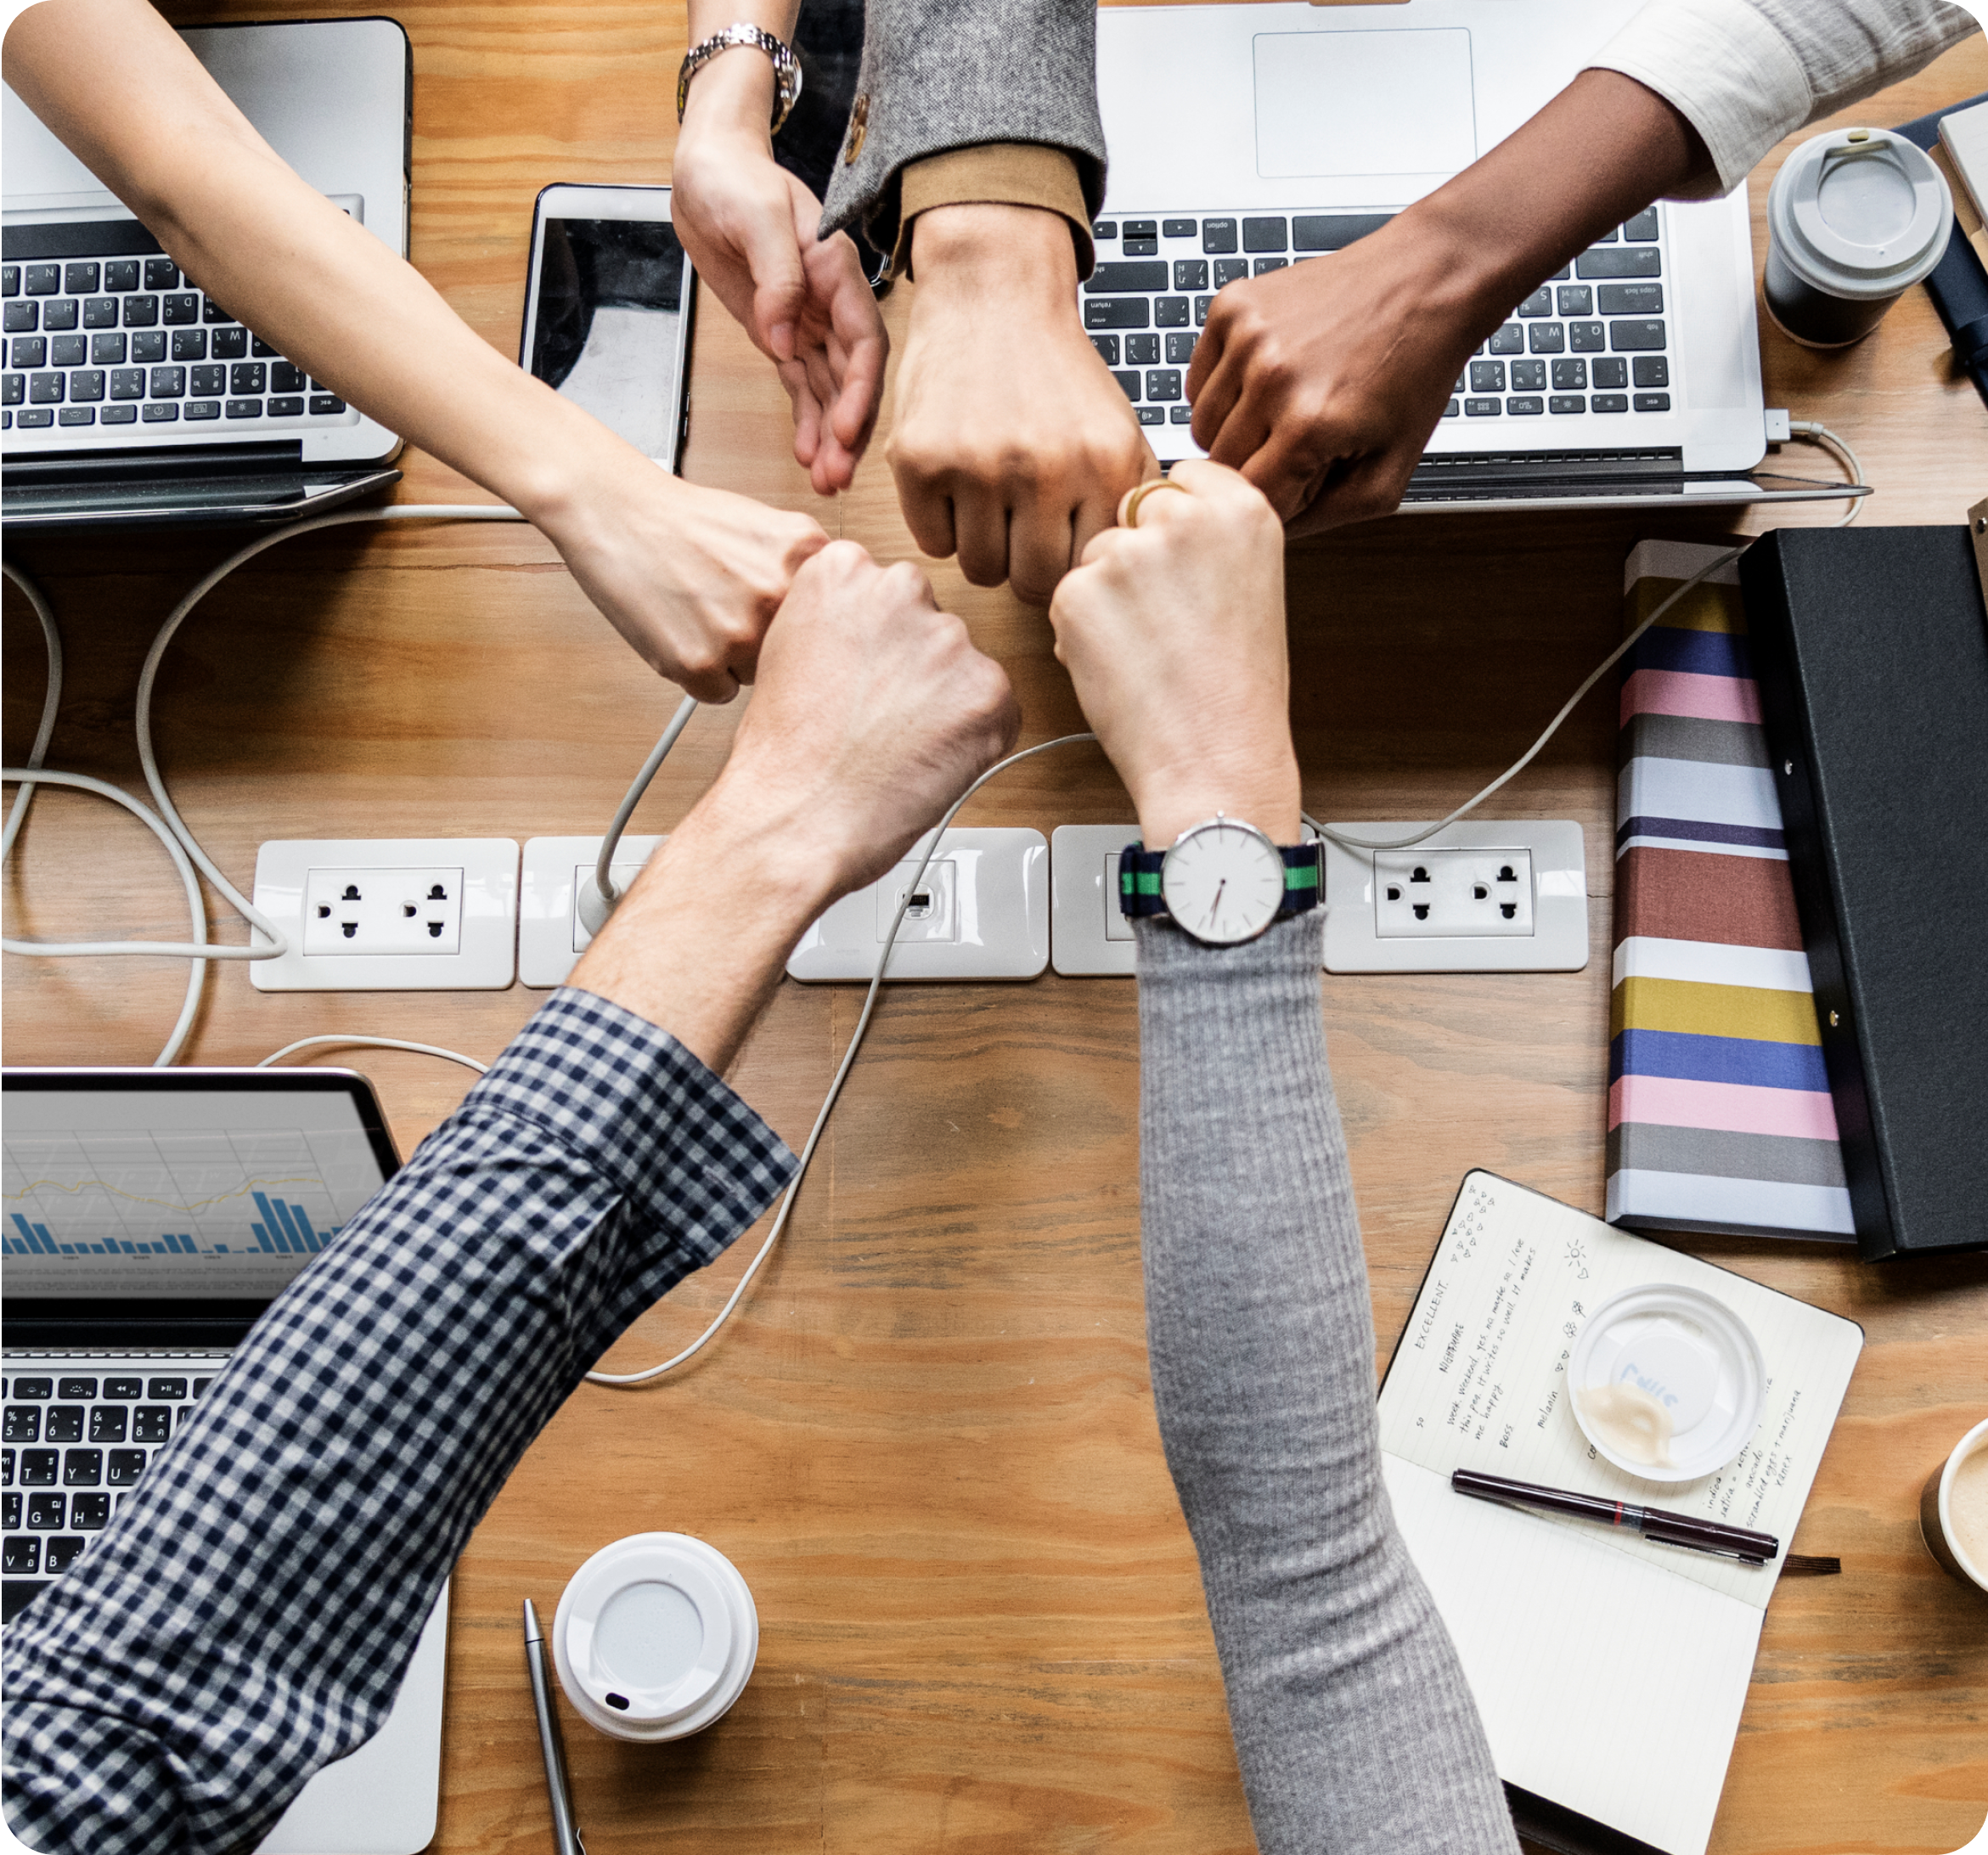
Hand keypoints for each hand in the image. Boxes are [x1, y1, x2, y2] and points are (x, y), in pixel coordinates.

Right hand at [529, 446, 827, 701]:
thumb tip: (846, 623)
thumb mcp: (771, 527)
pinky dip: (700, 674)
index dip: (805, 624)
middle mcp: (779, 594)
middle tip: (730, 609)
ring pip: (759, 678)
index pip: (833, 622)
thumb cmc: (687, 521)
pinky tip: (682, 631)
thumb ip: (810, 573)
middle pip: (799, 654)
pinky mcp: (699, 664)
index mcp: (807, 556)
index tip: (786, 619)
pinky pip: (719, 694)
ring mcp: (739, 633)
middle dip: (770, 642)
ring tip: (701, 613)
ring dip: (734, 660)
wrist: (617, 512)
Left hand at [673, 55, 886, 493]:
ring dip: (831, 438)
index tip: (845, 428)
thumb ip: (778, 277)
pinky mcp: (782, 334)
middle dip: (850, 428)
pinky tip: (808, 458)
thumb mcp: (756, 217)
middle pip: (853, 377)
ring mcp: (808, 321)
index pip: (864, 339)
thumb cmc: (733, 180)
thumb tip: (784, 337)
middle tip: (838, 475)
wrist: (706, 171)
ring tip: (826, 483)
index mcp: (835, 270)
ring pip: (830, 390)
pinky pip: (802, 387)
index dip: (860, 389)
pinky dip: (807, 422)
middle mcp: (831, 302)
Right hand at [718, 540, 1021, 893]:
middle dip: (916, 667)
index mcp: (842, 569)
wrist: (796, 816)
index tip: (862, 675)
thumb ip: (842, 621)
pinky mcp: (988, 689)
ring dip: (945, 703)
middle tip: (880, 717)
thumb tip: (880, 634)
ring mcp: (949, 639)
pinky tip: (925, 761)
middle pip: (930, 623)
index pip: (887, 591)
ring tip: (895, 746)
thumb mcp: (790, 650)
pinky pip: (997, 710)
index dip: (876, 644)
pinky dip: (974, 740)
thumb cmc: (783, 753)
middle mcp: (900, 589)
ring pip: (964, 667)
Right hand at [888, 203, 1155, 604]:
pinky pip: (932, 543)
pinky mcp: (920, 460)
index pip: (1087, 571)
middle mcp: (1044, 468)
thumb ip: (1131, 500)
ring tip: (990, 504)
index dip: (1071, 567)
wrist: (994, 294)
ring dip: (983, 547)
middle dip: (1026, 566)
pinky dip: (941, 525)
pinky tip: (956, 485)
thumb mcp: (1118, 429)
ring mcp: (977, 465)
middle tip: (1021, 532)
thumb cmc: (1056, 373)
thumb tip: (1130, 570)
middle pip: (1032, 582)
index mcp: (1104, 464)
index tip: (1060, 548)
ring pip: (980, 569)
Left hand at [1048, 462, 1298, 848]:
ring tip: (1150, 654)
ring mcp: (1128, 552)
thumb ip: (1209, 539)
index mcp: (1242, 508)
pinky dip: (1081, 633)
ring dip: (1106, 598)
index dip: (1173, 527)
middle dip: (1135, 559)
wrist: (1216, 758)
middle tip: (1168, 623)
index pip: (1180, 480)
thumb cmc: (1237, 692)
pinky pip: (1066, 598)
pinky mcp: (1078, 592)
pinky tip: (1123, 669)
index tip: (1184, 565)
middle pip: (1131, 513)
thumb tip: (1155, 518)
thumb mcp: (1251, 587)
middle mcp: (1185, 517)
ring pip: (1094, 557)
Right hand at [1186, 218, 1484, 531]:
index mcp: (1309, 426)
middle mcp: (1270, 377)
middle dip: (1256, 466)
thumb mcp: (1391, 473)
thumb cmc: (1414, 369)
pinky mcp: (1232, 306)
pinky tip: (1267, 378)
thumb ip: (1326, 517)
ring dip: (1236, 429)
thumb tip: (1271, 532)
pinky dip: (1224, 389)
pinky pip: (1198, 379)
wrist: (1426, 279)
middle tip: (1298, 443)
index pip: (1250, 500)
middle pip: (1220, 465)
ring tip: (1283, 409)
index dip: (1277, 499)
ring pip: (1201, 425)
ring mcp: (1247, 336)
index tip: (1302, 482)